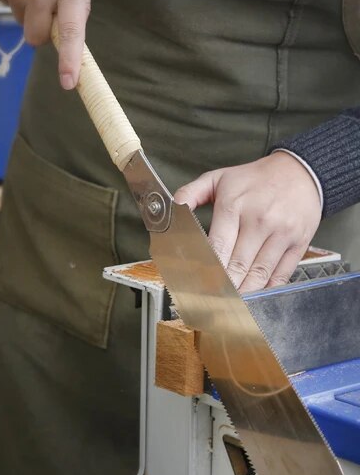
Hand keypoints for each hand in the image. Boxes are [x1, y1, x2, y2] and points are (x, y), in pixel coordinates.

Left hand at [174, 151, 321, 292]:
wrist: (301, 171)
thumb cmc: (255, 179)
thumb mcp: (217, 178)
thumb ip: (189, 193)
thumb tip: (172, 210)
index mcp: (234, 206)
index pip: (217, 247)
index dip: (207, 270)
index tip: (198, 285)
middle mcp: (259, 220)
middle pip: (237, 265)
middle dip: (223, 287)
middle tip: (211, 301)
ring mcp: (281, 233)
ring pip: (259, 274)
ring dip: (243, 292)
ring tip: (230, 303)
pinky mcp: (298, 243)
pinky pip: (281, 274)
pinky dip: (267, 289)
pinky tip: (255, 295)